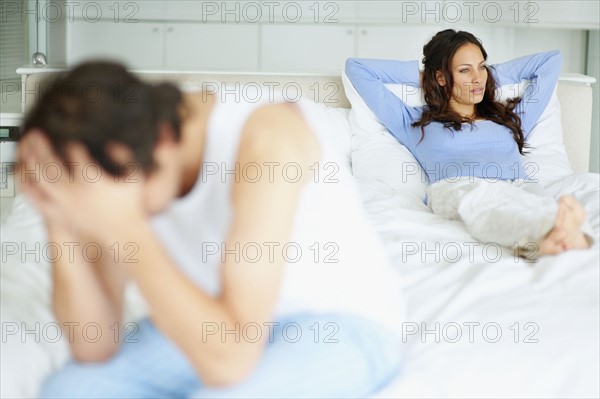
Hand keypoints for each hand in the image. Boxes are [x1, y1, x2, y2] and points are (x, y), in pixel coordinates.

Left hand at [18, 130, 147, 243]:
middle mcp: (74, 191)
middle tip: (38, 135)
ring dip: (31, 161)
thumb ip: (125, 156)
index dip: (72, 145)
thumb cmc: (130, 205)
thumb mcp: (135, 176)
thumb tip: (109, 145)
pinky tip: (24, 176)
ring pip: (40, 179)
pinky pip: (36, 199)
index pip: (75, 154)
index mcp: (92, 179)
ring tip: (27, 148)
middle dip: (42, 146)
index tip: (72, 144)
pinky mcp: (59, 215)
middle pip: (50, 163)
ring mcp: (64, 204)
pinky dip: (28, 186)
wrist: (123, 234)